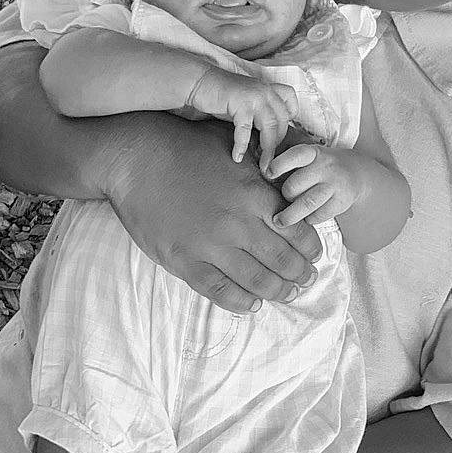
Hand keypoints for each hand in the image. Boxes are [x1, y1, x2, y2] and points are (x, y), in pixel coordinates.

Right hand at [103, 113, 321, 311]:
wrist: (136, 159)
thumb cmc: (184, 146)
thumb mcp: (232, 147)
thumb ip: (261, 167)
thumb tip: (285, 179)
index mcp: (254, 194)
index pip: (296, 231)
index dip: (311, 248)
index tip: (315, 255)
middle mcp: (238, 224)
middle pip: (282, 260)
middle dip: (300, 274)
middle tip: (307, 280)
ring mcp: (211, 246)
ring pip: (256, 280)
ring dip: (277, 291)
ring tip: (286, 295)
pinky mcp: (185, 261)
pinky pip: (219, 290)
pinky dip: (239, 301)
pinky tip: (251, 305)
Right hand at [186, 66, 293, 167]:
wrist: (198, 83)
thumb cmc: (220, 97)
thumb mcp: (245, 104)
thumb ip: (258, 115)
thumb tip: (267, 138)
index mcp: (267, 88)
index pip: (290, 100)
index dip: (290, 117)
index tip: (280, 134)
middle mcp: (265, 90)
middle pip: (282, 120)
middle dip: (277, 143)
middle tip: (270, 160)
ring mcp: (254, 95)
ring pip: (270, 127)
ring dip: (267, 149)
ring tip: (263, 166)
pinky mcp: (240, 102)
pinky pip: (246, 129)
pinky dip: (241, 145)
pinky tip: (237, 156)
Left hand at [265, 143, 368, 227]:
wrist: (356, 172)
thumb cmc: (321, 166)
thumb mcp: (308, 157)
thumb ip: (288, 163)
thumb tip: (261, 172)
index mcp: (312, 153)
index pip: (295, 156)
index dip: (278, 165)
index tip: (268, 173)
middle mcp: (325, 166)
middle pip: (295, 185)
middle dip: (286, 194)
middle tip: (285, 197)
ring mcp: (335, 184)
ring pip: (307, 203)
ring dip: (290, 215)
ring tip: (279, 221)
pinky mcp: (341, 202)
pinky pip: (319, 215)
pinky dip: (309, 219)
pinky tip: (306, 216)